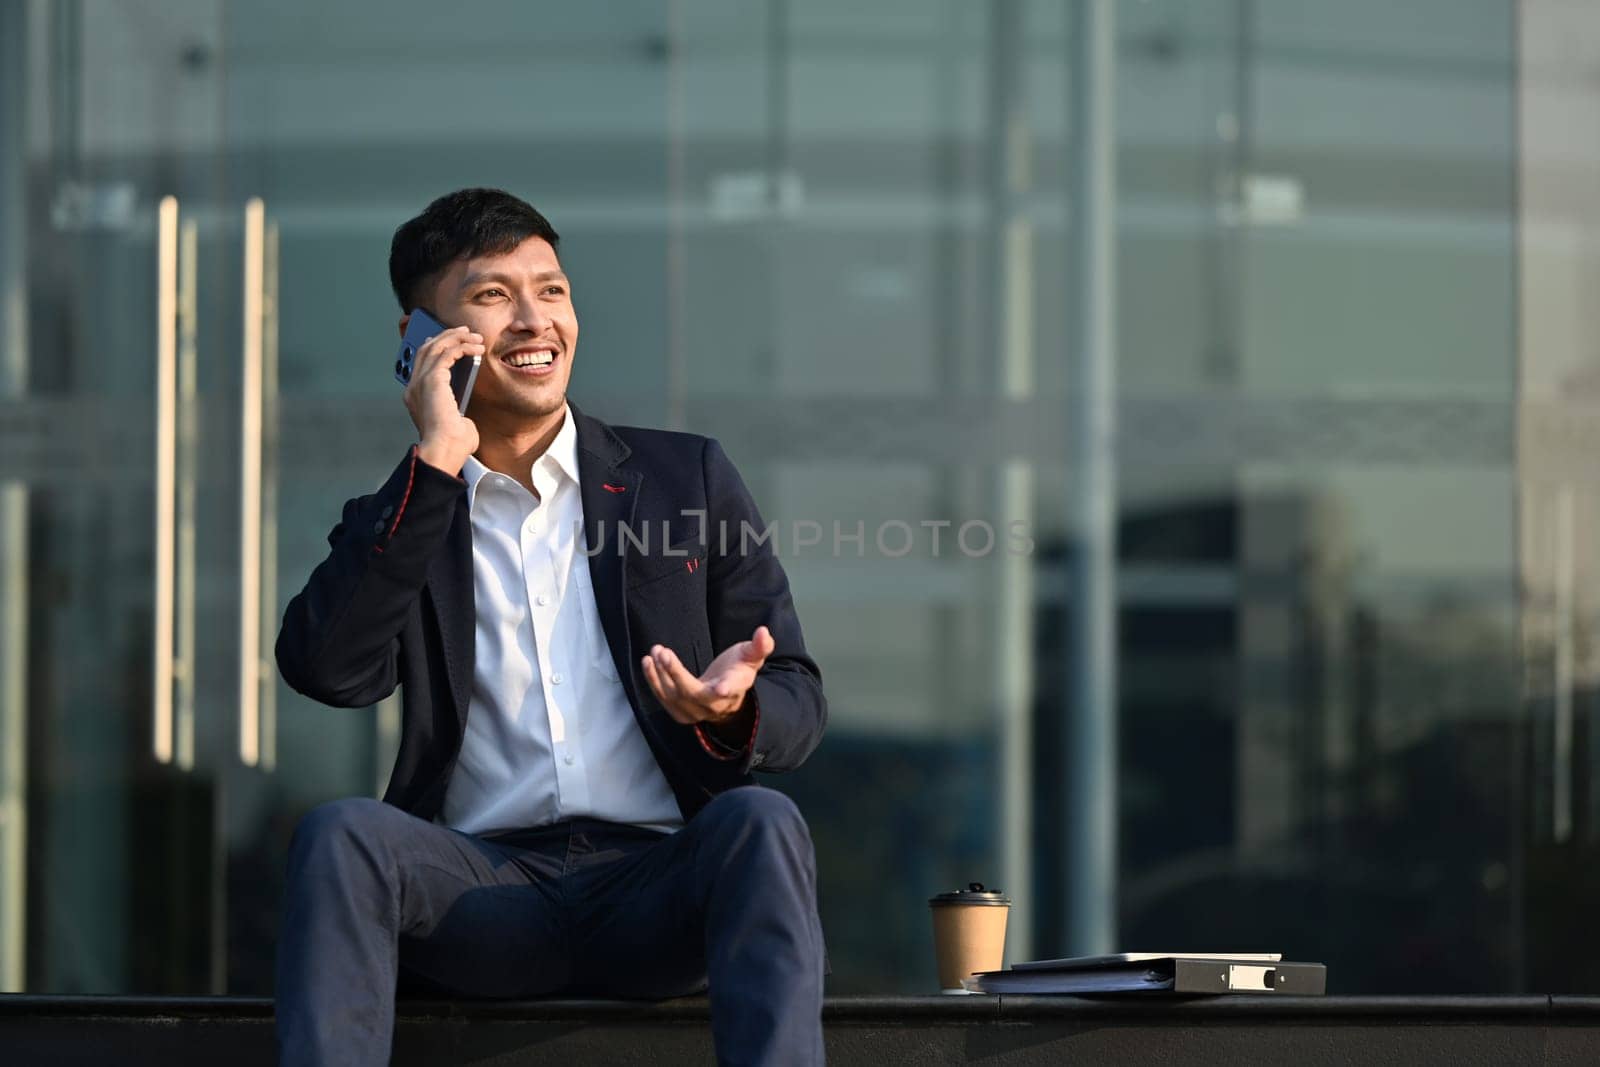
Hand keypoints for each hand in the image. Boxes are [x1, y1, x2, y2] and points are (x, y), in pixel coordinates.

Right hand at [405, 324, 483, 473]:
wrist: (444, 451)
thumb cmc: (452, 446)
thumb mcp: (455, 425)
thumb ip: (456, 417)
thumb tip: (463, 418)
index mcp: (416, 397)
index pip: (421, 363)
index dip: (435, 347)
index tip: (451, 341)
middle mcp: (414, 387)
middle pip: (426, 349)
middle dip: (447, 337)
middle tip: (466, 331)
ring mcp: (420, 382)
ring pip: (435, 347)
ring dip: (456, 337)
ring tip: (474, 336)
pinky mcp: (432, 380)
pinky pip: (447, 353)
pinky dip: (462, 346)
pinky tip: (477, 348)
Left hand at [641, 626, 773, 725]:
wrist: (726, 697)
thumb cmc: (738, 670)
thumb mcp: (751, 657)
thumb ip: (759, 646)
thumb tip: (764, 632)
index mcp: (734, 688)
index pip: (730, 691)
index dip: (726, 689)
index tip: (720, 687)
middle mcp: (714, 705)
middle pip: (693, 693)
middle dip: (676, 674)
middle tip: (663, 653)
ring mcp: (695, 711)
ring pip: (674, 697)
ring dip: (660, 674)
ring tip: (655, 652)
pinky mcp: (680, 712)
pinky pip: (664, 699)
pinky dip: (653, 681)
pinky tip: (647, 662)